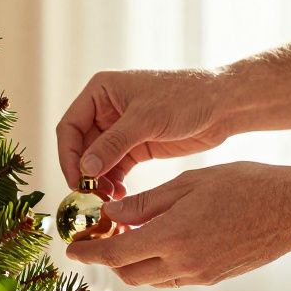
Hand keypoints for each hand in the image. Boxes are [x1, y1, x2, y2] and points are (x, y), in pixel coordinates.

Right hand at [55, 69, 232, 195]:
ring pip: (96, 161)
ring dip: (98, 181)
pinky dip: (113, 182)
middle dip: (84, 172)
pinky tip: (119, 196)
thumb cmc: (186, 97)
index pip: (69, 126)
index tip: (76, 180)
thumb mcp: (146, 119)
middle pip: (80, 147)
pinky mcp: (135, 146)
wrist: (223, 105)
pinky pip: (114, 168)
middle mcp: (105, 109)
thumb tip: (85, 169)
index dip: (68, 155)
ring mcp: (119, 129)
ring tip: (107, 199)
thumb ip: (113, 144)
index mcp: (100, 91)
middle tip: (89, 196)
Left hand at [67, 162, 290, 286]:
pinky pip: (172, 278)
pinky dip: (157, 265)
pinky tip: (160, 239)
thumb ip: (146, 203)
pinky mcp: (213, 278)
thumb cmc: (245, 185)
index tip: (71, 250)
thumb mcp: (189, 183)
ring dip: (133, 262)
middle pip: (128, 273)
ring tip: (132, 233)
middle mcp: (183, 264)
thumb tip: (111, 213)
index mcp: (172, 237)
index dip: (89, 253)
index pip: (115, 253)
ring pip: (150, 279)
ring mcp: (199, 276)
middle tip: (102, 236)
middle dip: (109, 258)